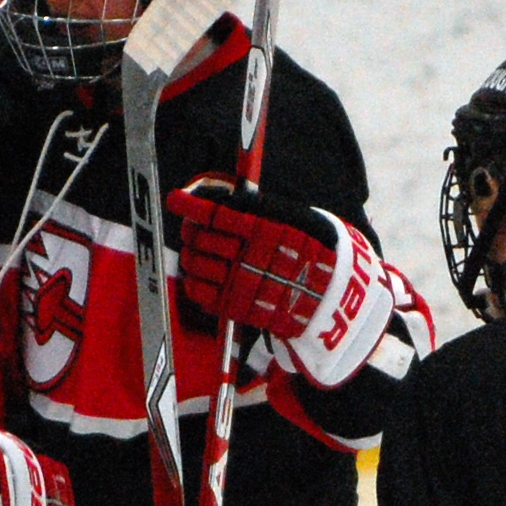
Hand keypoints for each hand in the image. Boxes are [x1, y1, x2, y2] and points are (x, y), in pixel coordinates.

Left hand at [167, 177, 337, 336]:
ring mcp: (237, 282)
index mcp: (260, 228)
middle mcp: (245, 255)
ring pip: (194, 264)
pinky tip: (197, 276)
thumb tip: (222, 198)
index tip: (176, 199)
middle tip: (192, 229)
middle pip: (198, 238)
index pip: (213, 213)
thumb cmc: (311, 249)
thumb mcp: (293, 217)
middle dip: (190, 231)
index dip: (189, 205)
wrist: (329, 294)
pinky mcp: (233, 306)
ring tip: (195, 252)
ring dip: (189, 255)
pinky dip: (192, 282)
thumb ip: (257, 207)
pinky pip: (198, 292)